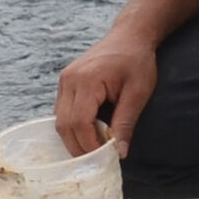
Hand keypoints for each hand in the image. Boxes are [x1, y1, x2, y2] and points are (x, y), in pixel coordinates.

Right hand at [56, 26, 158, 158]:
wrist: (129, 36)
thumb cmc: (137, 61)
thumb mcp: (138, 93)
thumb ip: (126, 122)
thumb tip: (120, 153)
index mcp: (87, 80)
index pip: (80, 122)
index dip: (89, 145)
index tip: (104, 158)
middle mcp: (69, 80)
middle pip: (64, 125)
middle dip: (79, 147)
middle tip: (97, 161)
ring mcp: (64, 80)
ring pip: (59, 120)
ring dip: (74, 138)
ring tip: (94, 150)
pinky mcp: (65, 82)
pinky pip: (62, 112)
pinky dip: (73, 127)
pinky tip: (89, 134)